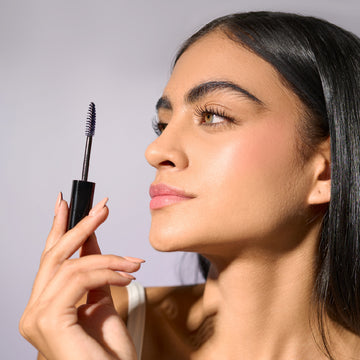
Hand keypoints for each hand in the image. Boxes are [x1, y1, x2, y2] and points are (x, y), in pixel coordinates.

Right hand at [19, 194, 142, 359]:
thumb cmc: (109, 352)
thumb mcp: (101, 300)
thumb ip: (94, 273)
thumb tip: (93, 243)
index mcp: (45, 307)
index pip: (50, 261)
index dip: (57, 230)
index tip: (66, 206)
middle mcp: (34, 312)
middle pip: (55, 256)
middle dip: (79, 227)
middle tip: (101, 209)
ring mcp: (36, 317)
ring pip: (72, 265)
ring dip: (108, 258)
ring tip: (132, 263)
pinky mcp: (48, 320)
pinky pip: (79, 278)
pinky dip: (107, 271)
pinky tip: (126, 275)